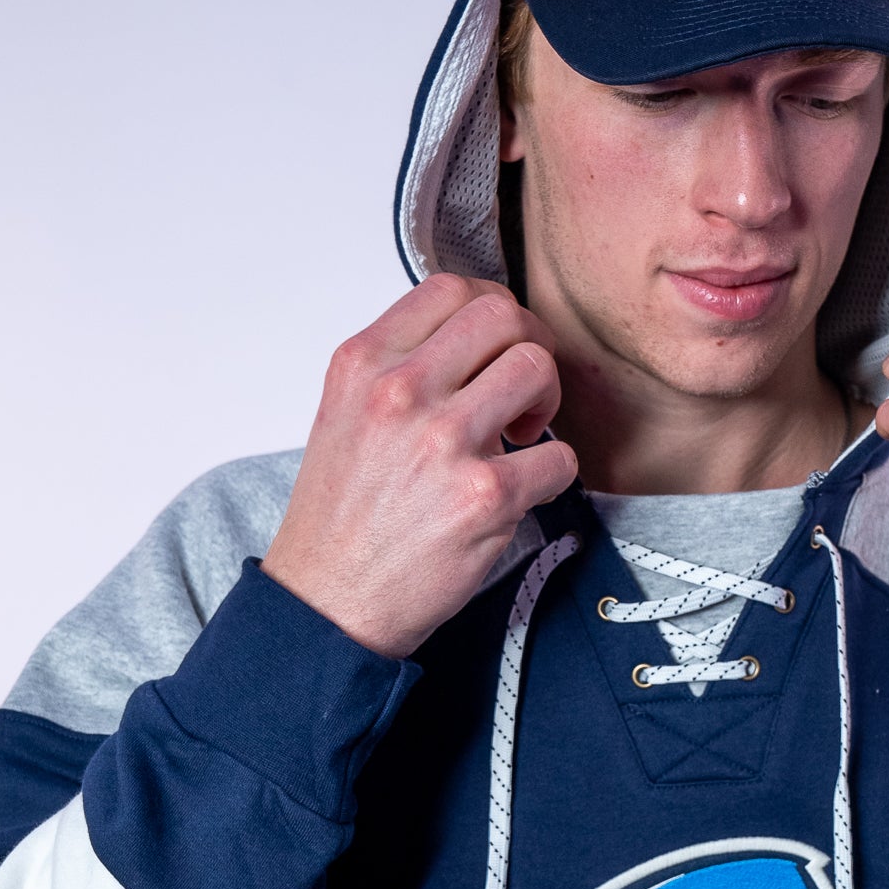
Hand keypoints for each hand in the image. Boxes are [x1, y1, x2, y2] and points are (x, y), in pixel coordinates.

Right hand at [263, 275, 576, 656]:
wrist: (328, 602)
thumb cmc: (341, 516)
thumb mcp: (344, 413)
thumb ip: (400, 366)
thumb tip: (472, 336)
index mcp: (363, 364)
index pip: (451, 287)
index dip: (493, 309)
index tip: (497, 345)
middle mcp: (400, 392)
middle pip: (503, 316)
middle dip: (529, 347)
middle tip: (522, 391)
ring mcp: (444, 442)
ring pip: (537, 368)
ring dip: (545, 402)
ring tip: (519, 437)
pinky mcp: (484, 496)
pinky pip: (559, 456)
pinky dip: (552, 473)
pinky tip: (519, 489)